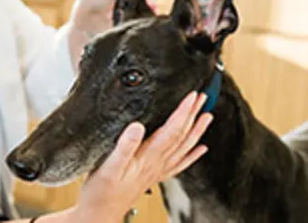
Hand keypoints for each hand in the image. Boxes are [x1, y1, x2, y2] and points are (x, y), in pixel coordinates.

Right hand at [71, 91, 212, 222]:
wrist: (99, 215)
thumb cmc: (102, 192)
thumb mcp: (109, 166)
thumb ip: (124, 146)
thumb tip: (137, 125)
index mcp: (148, 157)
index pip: (172, 131)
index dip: (183, 112)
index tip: (192, 96)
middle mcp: (157, 163)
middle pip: (181, 136)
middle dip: (193, 115)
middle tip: (203, 98)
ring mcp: (156, 171)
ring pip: (183, 148)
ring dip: (196, 131)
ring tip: (207, 116)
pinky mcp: (153, 176)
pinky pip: (178, 164)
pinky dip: (191, 155)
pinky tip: (200, 150)